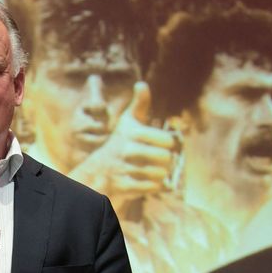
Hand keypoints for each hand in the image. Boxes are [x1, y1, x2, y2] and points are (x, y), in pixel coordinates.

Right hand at [69, 81, 178, 211]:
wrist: (99, 169)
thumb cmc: (121, 141)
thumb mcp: (128, 122)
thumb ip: (140, 104)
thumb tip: (141, 84)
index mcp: (133, 133)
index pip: (169, 140)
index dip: (172, 143)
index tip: (166, 143)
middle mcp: (127, 150)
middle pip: (166, 158)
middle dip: (167, 160)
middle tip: (161, 159)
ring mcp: (125, 169)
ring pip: (160, 174)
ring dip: (161, 174)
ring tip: (155, 170)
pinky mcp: (124, 186)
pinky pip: (152, 188)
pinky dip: (155, 186)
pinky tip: (150, 181)